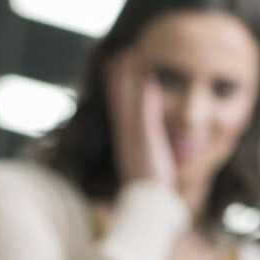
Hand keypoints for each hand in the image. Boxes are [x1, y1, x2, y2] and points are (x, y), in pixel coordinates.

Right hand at [105, 49, 174, 188]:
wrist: (149, 206)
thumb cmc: (150, 192)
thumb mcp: (144, 166)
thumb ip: (142, 152)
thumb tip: (141, 146)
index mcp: (125, 141)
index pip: (117, 107)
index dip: (113, 86)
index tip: (110, 65)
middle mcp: (125, 135)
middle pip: (118, 99)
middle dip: (117, 76)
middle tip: (115, 52)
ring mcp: (134, 137)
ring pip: (129, 100)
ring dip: (129, 76)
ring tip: (130, 53)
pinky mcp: (146, 140)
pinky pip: (145, 112)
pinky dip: (145, 94)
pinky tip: (148, 76)